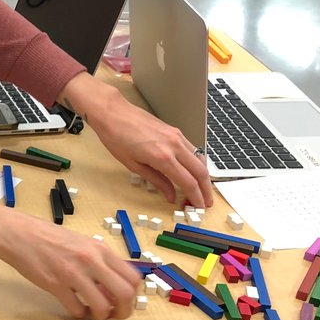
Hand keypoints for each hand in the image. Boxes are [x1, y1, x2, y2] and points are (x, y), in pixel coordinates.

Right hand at [0, 201, 141, 319]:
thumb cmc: (46, 236)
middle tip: (114, 314)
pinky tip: (74, 308)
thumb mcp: (80, 242)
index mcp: (99, 249)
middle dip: (123, 311)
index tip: (123, 300)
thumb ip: (97, 260)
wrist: (16, 232)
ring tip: (92, 313)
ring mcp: (72, 273)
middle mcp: (90, 260)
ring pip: (102, 306)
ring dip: (100, 316)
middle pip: (124, 294)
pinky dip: (79, 314)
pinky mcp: (54, 284)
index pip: (133, 277)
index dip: (133, 295)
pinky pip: (76, 309)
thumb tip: (111, 285)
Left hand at [59, 73, 212, 207]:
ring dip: (204, 176)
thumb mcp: (133, 165)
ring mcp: (177, 136)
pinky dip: (197, 163)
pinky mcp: (176, 131)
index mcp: (163, 157)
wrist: (113, 113)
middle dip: (206, 190)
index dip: (195, 197)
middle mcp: (174, 146)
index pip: (188, 182)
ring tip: (201, 190)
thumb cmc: (116, 137)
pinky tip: (193, 171)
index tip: (197, 207)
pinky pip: (193, 150)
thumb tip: (170, 195)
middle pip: (201, 172)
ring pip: (200, 159)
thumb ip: (156, 181)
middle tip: (205, 203)